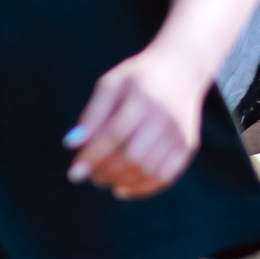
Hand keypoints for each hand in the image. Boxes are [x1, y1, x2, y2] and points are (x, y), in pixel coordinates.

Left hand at [65, 46, 208, 197]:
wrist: (181, 70)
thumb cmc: (137, 78)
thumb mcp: (110, 85)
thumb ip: (91, 115)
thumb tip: (71, 145)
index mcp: (142, 97)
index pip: (114, 134)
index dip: (93, 156)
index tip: (74, 173)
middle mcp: (164, 117)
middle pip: (132, 156)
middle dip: (106, 171)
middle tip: (91, 176)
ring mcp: (179, 133)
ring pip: (148, 170)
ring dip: (122, 181)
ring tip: (105, 179)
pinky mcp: (188, 146)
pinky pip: (165, 177)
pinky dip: (142, 188)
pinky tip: (123, 188)